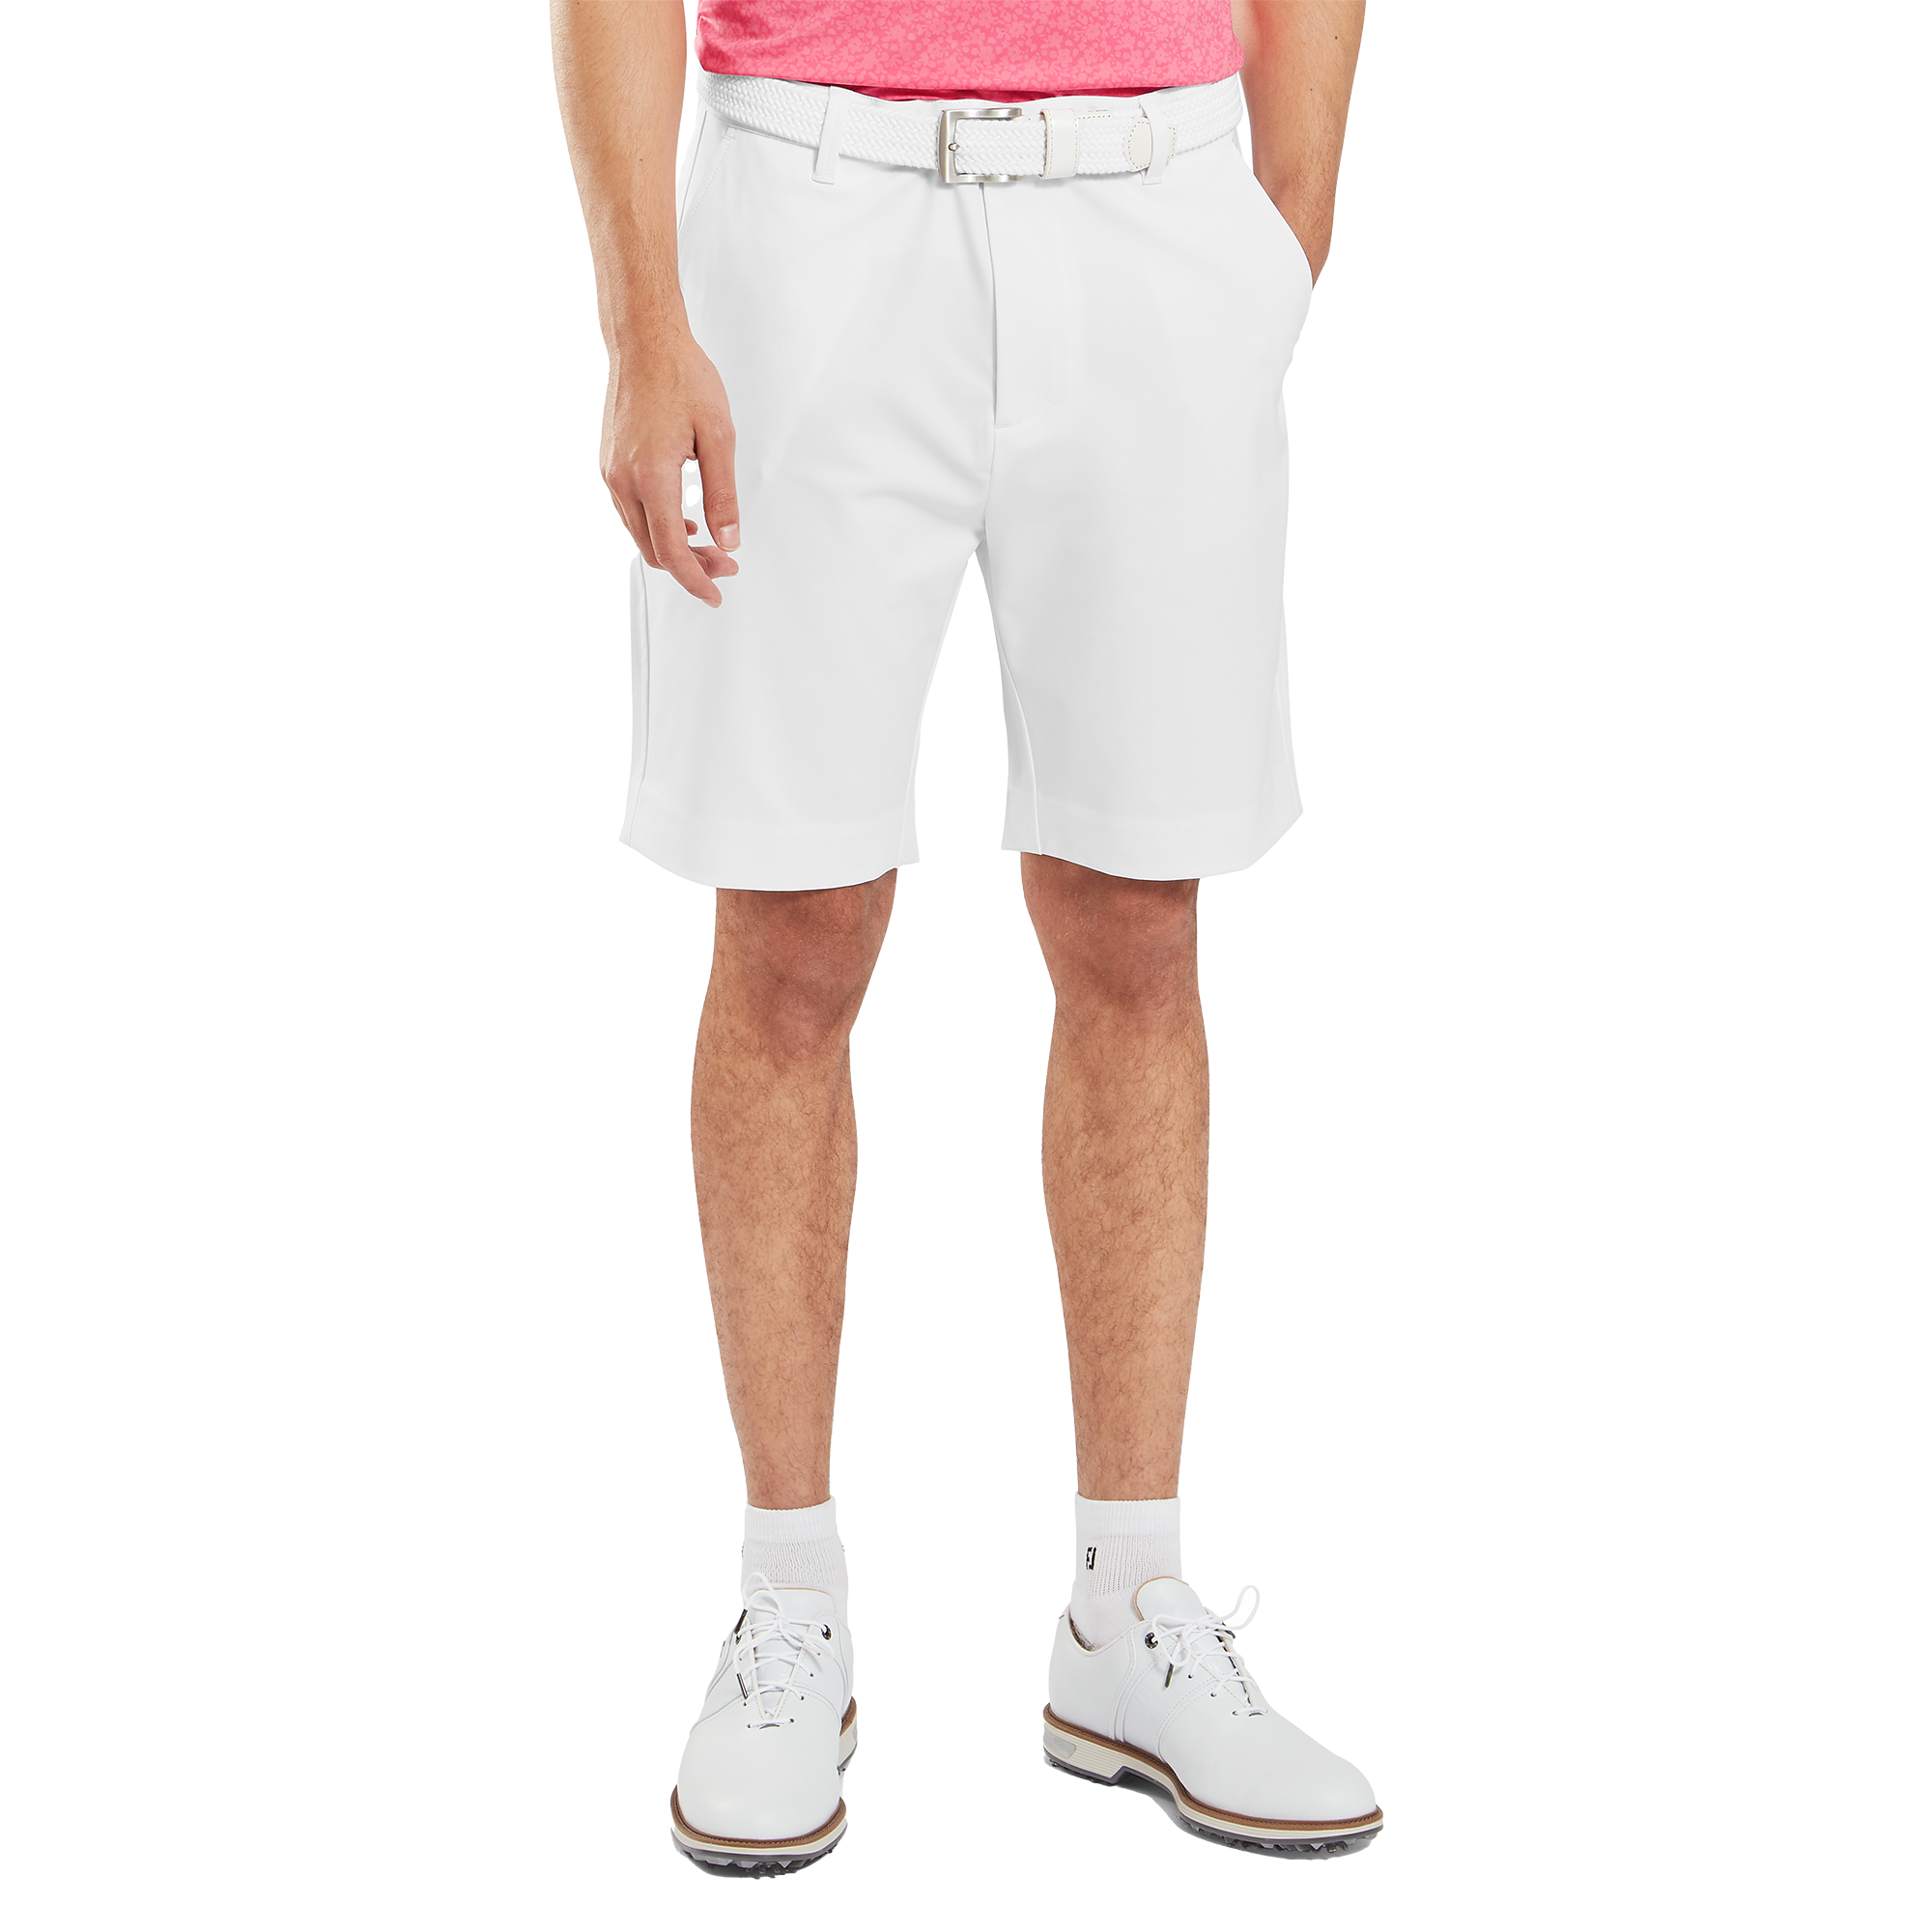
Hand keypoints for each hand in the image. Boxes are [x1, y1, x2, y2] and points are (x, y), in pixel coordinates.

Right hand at [600, 325, 739, 606]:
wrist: (643, 342)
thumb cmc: (681, 377)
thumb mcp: (718, 436)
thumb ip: (723, 494)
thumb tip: (728, 540)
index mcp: (651, 476)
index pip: (671, 551)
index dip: (695, 579)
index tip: (715, 593)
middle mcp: (623, 480)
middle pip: (653, 550)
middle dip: (690, 567)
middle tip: (725, 564)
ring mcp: (610, 473)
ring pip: (640, 535)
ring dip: (672, 549)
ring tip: (708, 546)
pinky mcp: (608, 465)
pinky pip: (630, 513)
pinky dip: (656, 528)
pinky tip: (681, 523)